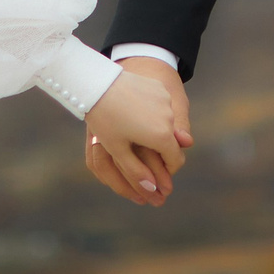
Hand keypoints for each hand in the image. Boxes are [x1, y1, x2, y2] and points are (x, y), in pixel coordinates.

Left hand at [83, 65, 188, 207]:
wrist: (97, 83)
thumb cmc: (104, 120)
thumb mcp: (118, 149)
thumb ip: (137, 171)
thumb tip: (152, 190)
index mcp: (161, 136)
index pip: (175, 160)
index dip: (166, 171)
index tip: (154, 173)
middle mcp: (169, 118)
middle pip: (171, 142)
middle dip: (160, 151)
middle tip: (139, 149)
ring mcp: (166, 101)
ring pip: (167, 124)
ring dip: (156, 131)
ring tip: (133, 129)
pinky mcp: (159, 89)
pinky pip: (161, 107)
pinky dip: (152, 113)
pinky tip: (134, 111)